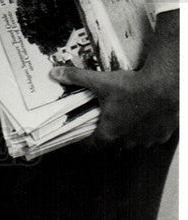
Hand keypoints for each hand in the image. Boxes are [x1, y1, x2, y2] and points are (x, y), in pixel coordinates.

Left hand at [50, 62, 177, 149]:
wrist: (165, 87)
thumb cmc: (132, 87)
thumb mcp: (100, 81)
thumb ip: (76, 78)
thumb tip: (55, 73)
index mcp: (110, 132)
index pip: (92, 146)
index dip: (84, 142)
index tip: (80, 138)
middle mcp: (128, 141)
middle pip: (113, 141)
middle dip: (108, 131)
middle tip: (105, 116)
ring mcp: (146, 140)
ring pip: (133, 140)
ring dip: (129, 130)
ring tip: (126, 113)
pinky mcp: (162, 135)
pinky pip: (151, 135)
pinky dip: (147, 128)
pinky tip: (145, 114)